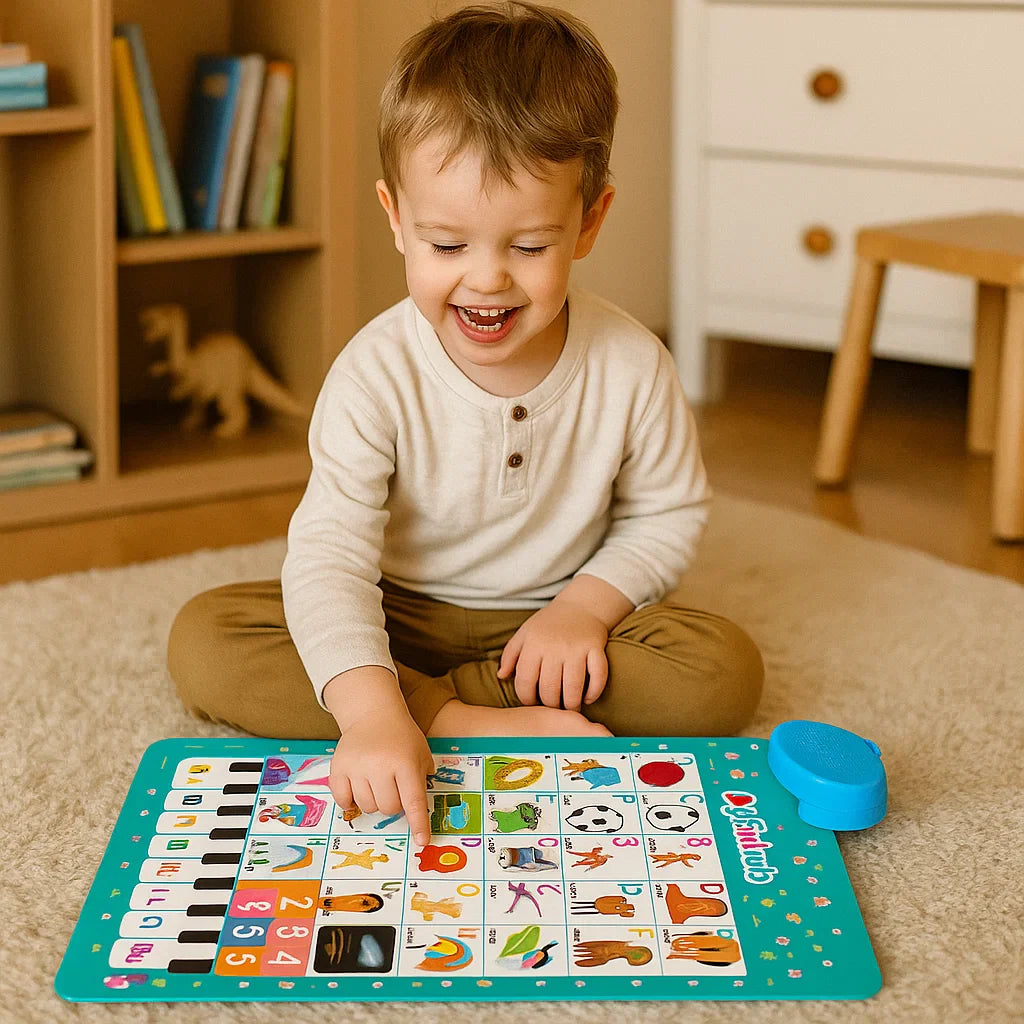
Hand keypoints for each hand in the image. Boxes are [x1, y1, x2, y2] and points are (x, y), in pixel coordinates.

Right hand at [324, 667, 433, 845]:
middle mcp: (380, 765)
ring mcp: (357, 766)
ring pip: (366, 806)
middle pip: (388, 808)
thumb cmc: (401, 736)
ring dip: (373, 801)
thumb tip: (421, 810)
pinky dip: (350, 800)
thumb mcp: (422, 752)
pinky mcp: (338, 767)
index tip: (422, 841)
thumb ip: (424, 778)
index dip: (418, 824)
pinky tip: (357, 786)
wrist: (373, 713)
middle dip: (393, 804)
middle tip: (393, 787)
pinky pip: (343, 800)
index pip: (413, 801)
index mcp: (405, 762)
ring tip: (376, 782)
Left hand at [497, 600, 608, 711]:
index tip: (532, 702)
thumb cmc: (549, 623)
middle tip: (552, 707)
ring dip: (571, 705)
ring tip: (569, 708)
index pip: (525, 681)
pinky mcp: (595, 648)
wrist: (581, 605)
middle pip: (550, 689)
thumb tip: (501, 676)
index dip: (527, 698)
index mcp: (534, 644)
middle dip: (550, 705)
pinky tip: (588, 699)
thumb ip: (510, 654)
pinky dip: (594, 692)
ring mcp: (576, 648)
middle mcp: (554, 647)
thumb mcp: (525, 633)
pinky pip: (598, 677)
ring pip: (573, 688)